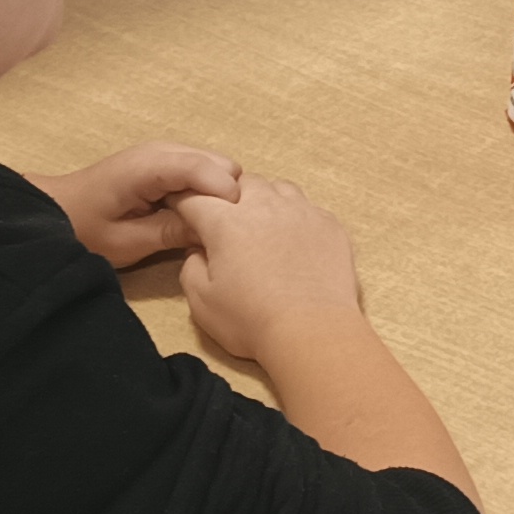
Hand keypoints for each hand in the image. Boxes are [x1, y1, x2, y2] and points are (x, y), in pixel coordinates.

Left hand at [33, 141, 240, 267]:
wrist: (54, 212)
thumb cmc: (85, 229)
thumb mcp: (127, 242)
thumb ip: (172, 232)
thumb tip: (216, 230)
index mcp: (149, 167)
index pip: (203, 168)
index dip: (225, 194)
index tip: (234, 225)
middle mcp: (162, 150)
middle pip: (220, 163)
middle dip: (227, 194)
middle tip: (218, 228)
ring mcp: (166, 152)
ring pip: (216, 165)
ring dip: (218, 192)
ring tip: (208, 224)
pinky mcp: (167, 161)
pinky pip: (204, 169)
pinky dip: (208, 190)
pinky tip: (195, 214)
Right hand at [174, 173, 366, 359]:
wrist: (312, 330)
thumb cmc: (251, 320)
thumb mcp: (201, 301)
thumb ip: (192, 267)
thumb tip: (199, 250)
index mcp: (227, 222)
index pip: (197, 198)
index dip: (185, 203)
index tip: (185, 213)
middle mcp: (265, 206)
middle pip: (242, 183)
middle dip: (228, 196)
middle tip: (226, 222)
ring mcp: (301, 212)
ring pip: (278, 188)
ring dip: (265, 200)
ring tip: (262, 225)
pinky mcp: (329, 224)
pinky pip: (308, 207)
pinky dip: (295, 216)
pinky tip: (294, 239)